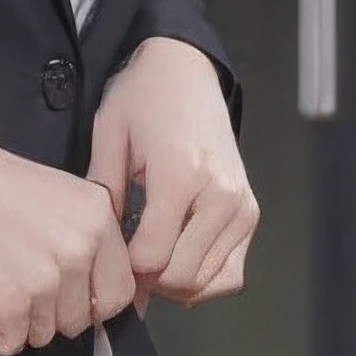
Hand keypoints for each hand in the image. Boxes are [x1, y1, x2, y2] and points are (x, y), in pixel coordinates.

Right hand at [0, 116, 136, 355]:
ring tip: (4, 287)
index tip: (70, 294)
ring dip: (26, 324)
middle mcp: (81, 249)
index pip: (120, 292)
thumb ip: (92, 240)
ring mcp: (46, 279)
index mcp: (101, 220)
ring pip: (48, 334)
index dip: (94, 300)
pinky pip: (13, 343)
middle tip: (28, 289)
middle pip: (84, 319)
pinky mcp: (9, 302)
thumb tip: (99, 296)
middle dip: (57, 315)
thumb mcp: (67, 197)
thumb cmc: (3, 186)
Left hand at [87, 38, 258, 319]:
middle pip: (181, 278)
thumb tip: (104, 264)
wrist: (186, 72)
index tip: (106, 255)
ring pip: (206, 284)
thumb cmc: (139, 101)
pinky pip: (231, 276)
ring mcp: (242, 208)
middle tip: (123, 260)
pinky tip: (176, 260)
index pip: (152, 258)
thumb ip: (106, 204)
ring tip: (149, 257)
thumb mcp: (108, 141)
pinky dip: (202, 280)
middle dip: (146, 281)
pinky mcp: (251, 214)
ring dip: (172, 284)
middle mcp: (221, 195)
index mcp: (181, 175)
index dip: (123, 269)